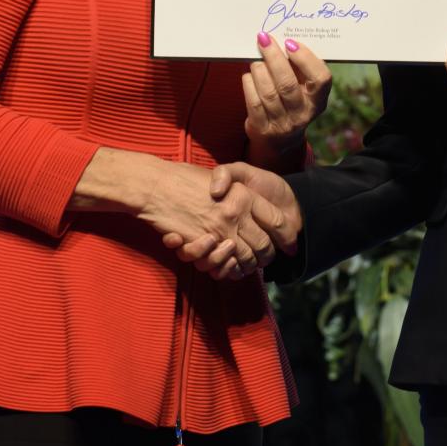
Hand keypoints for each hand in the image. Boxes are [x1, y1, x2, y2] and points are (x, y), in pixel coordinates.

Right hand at [71, 148, 284, 281]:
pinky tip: (230, 265)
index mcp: (245, 194)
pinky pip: (225, 266)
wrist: (156, 185)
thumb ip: (241, 190)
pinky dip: (230, 270)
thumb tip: (257, 207)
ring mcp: (219, 230)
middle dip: (269, 255)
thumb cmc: (186, 177)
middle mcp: (236, 213)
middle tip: (268, 257)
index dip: (288, 235)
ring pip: (247, 259)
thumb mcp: (221, 175)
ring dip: (250, 265)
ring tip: (249, 263)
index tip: (290, 242)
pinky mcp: (203, 245)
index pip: (278, 221)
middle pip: (265, 245)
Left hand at [243, 34, 331, 157]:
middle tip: (264, 40)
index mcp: (318, 100)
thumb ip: (298, 69)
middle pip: (288, 84)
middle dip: (274, 58)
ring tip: (255, 59)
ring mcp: (282, 124)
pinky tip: (249, 75)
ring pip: (268, 92)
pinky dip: (249, 84)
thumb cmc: (292, 102)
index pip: (321, 79)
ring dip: (259, 70)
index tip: (291, 43)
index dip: (306, 59)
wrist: (279, 139)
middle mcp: (303, 114)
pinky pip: (253, 102)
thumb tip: (283, 40)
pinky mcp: (263, 129)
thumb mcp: (303, 89)